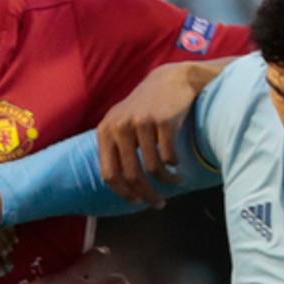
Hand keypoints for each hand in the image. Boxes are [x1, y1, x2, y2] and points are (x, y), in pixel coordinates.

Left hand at [97, 62, 212, 205]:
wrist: (171, 80)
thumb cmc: (146, 108)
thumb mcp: (122, 123)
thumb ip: (115, 150)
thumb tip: (119, 188)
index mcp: (105, 131)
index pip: (109, 174)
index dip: (123, 193)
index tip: (137, 202)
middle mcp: (119, 127)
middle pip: (132, 175)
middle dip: (147, 194)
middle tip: (159, 203)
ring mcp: (141, 123)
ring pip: (153, 168)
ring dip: (167, 180)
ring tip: (177, 181)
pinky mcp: (163, 121)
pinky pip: (168, 156)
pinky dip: (174, 165)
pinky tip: (178, 164)